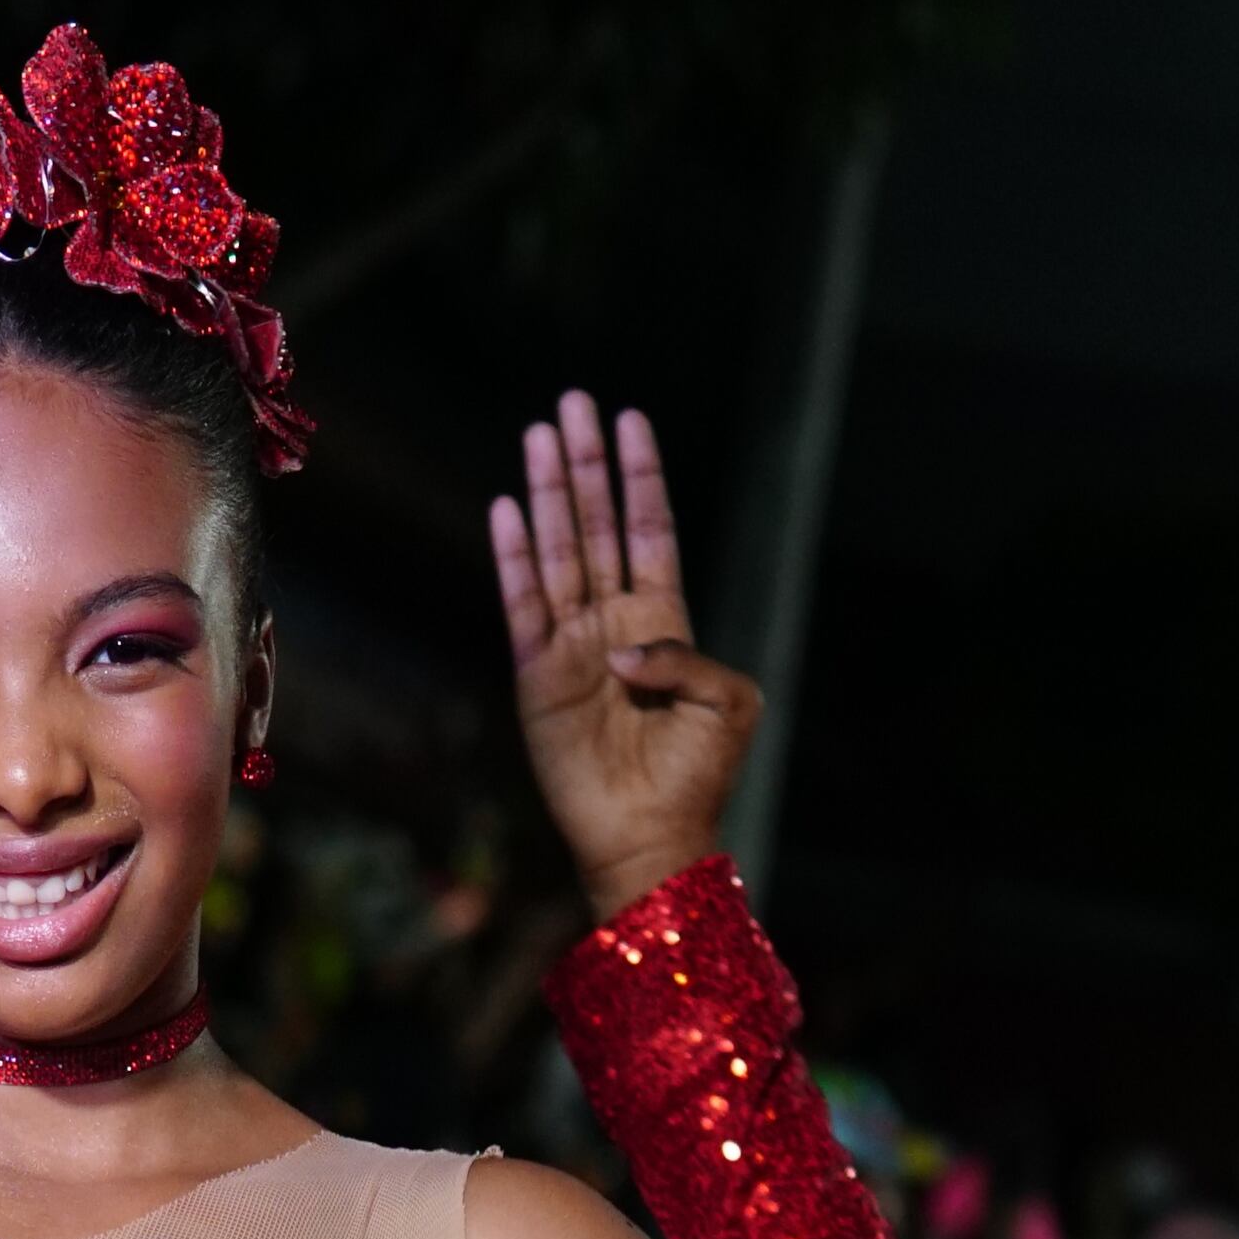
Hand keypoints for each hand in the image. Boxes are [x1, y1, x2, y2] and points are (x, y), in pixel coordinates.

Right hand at [490, 391, 761, 918]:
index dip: (640, 477)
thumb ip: (689, 657)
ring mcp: (571, 646)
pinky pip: (523, 605)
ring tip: (541, 434)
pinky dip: (516, 558)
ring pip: (558, 551)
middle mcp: (614, 624)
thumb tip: (624, 645)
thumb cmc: (697, 774)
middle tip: (575, 402)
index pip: (649, 531)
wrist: (648, 835)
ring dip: (550, 492)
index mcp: (664, 623)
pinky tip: (510, 508)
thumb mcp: (728, 703)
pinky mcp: (537, 676)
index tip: (632, 420)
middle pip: (596, 526)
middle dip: (587, 464)